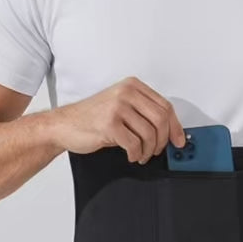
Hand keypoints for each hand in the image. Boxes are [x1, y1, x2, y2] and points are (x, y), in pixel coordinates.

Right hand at [49, 75, 185, 162]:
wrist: (64, 124)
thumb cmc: (92, 117)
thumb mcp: (120, 106)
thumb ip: (143, 112)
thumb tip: (169, 130)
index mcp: (132, 86)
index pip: (165, 106)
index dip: (175, 127)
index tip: (178, 140)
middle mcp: (126, 93)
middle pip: (161, 119)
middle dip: (162, 141)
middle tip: (156, 150)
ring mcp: (117, 107)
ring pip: (149, 134)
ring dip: (148, 150)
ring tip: (141, 154)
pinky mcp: (109, 124)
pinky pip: (134, 144)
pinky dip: (136, 154)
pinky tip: (131, 155)